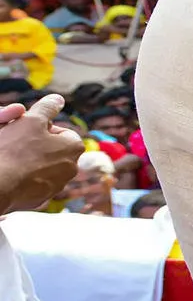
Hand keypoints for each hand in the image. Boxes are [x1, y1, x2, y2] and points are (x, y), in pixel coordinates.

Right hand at [0, 95, 81, 212]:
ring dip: (30, 161)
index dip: (41, 127)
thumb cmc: (15, 150)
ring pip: (42, 167)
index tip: (25, 129)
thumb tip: (58, 100)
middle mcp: (71, 169)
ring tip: (11, 157)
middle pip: (52, 150)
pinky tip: (10, 172)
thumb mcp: (31, 120)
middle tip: (16, 141)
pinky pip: (32, 184)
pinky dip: (23, 178)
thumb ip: (47, 108)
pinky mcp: (40, 200)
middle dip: (36, 144)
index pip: (61, 131)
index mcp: (74, 147)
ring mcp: (56, 187)